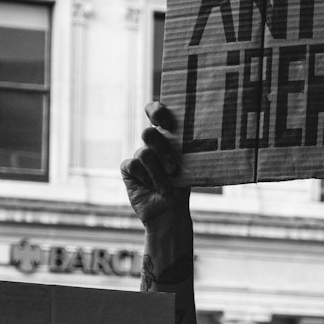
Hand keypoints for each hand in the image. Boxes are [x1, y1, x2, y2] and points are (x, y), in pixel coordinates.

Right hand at [120, 103, 184, 225]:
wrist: (170, 212)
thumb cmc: (182, 188)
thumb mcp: (189, 167)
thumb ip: (186, 150)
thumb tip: (196, 137)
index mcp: (167, 137)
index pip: (156, 113)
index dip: (157, 111)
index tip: (168, 123)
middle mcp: (151, 144)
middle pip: (149, 134)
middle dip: (163, 152)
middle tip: (173, 169)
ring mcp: (138, 156)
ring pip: (143, 153)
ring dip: (158, 173)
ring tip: (166, 186)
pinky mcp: (128, 169)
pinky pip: (134, 166)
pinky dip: (146, 179)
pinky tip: (152, 188)